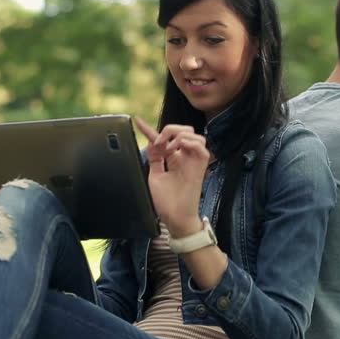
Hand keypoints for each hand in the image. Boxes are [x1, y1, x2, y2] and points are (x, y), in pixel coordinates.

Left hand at [135, 117, 208, 236]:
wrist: (174, 217)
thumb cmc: (166, 202)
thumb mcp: (155, 176)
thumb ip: (155, 158)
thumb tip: (150, 143)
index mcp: (174, 159)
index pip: (164, 139)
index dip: (150, 129)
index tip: (137, 121)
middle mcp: (185, 157)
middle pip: (184, 130)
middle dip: (169, 130)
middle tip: (158, 142)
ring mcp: (193, 161)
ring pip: (194, 135)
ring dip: (179, 135)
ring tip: (169, 146)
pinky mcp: (200, 167)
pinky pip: (201, 147)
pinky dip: (190, 142)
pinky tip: (178, 148)